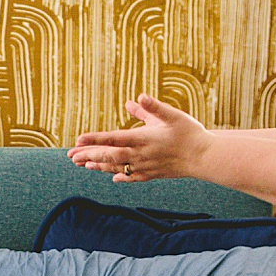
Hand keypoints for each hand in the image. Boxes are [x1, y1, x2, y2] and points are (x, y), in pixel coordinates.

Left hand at [67, 94, 213, 181]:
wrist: (205, 158)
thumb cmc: (191, 133)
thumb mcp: (172, 116)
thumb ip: (153, 108)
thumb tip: (138, 97)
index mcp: (143, 139)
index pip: (113, 139)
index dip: (94, 139)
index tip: (78, 140)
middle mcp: (141, 155)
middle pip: (109, 156)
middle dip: (88, 155)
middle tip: (70, 156)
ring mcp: (146, 167)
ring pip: (117, 168)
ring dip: (98, 166)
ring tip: (83, 164)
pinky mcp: (153, 174)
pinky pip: (132, 177)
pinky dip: (121, 177)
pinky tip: (113, 178)